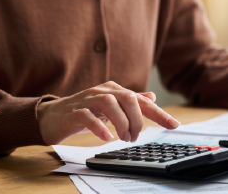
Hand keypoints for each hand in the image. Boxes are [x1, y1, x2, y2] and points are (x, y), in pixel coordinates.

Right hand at [37, 81, 180, 144]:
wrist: (53, 115)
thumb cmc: (86, 111)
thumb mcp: (111, 107)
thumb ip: (131, 102)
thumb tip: (151, 98)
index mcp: (114, 90)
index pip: (141, 100)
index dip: (158, 113)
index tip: (174, 125)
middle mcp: (103, 91)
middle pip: (128, 98)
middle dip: (136, 119)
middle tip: (133, 137)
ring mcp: (87, 99)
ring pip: (110, 103)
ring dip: (121, 122)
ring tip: (122, 138)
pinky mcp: (74, 111)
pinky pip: (87, 115)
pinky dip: (99, 126)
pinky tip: (106, 136)